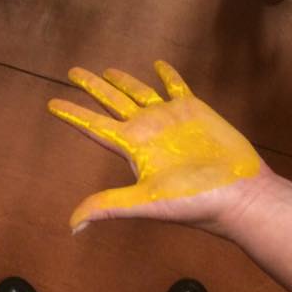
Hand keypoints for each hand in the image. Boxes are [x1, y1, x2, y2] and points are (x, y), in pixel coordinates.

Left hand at [49, 60, 261, 232]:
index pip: (94, 126)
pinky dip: (167, 74)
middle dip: (91, 87)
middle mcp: (146, 130)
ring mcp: (169, 118)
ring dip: (122, 80)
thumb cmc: (195, 202)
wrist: (240, 194)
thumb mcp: (147, 202)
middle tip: (72, 71)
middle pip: (111, 102)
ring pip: (139, 92)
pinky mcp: (194, 109)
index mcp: (132, 148)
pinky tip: (158, 64)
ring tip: (106, 70)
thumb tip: (72, 226)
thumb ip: (109, 206)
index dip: (72, 113)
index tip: (51, 102)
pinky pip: (175, 86)